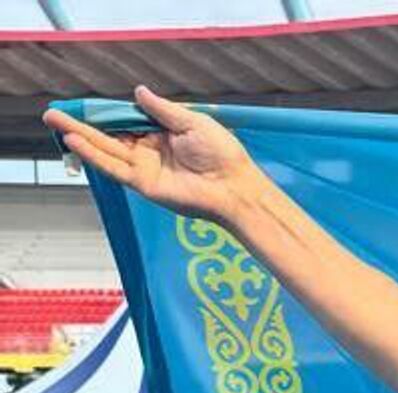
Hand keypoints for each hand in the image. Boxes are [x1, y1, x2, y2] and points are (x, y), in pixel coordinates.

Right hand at [42, 86, 262, 223]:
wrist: (235, 186)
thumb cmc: (223, 154)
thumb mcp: (192, 122)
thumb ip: (163, 109)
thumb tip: (138, 92)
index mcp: (162, 134)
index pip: (126, 121)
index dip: (104, 113)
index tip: (84, 104)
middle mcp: (149, 151)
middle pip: (108, 134)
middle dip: (81, 123)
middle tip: (52, 113)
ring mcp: (145, 168)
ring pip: (105, 149)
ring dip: (79, 136)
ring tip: (54, 122)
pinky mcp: (144, 184)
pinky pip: (114, 167)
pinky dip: (94, 155)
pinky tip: (75, 142)